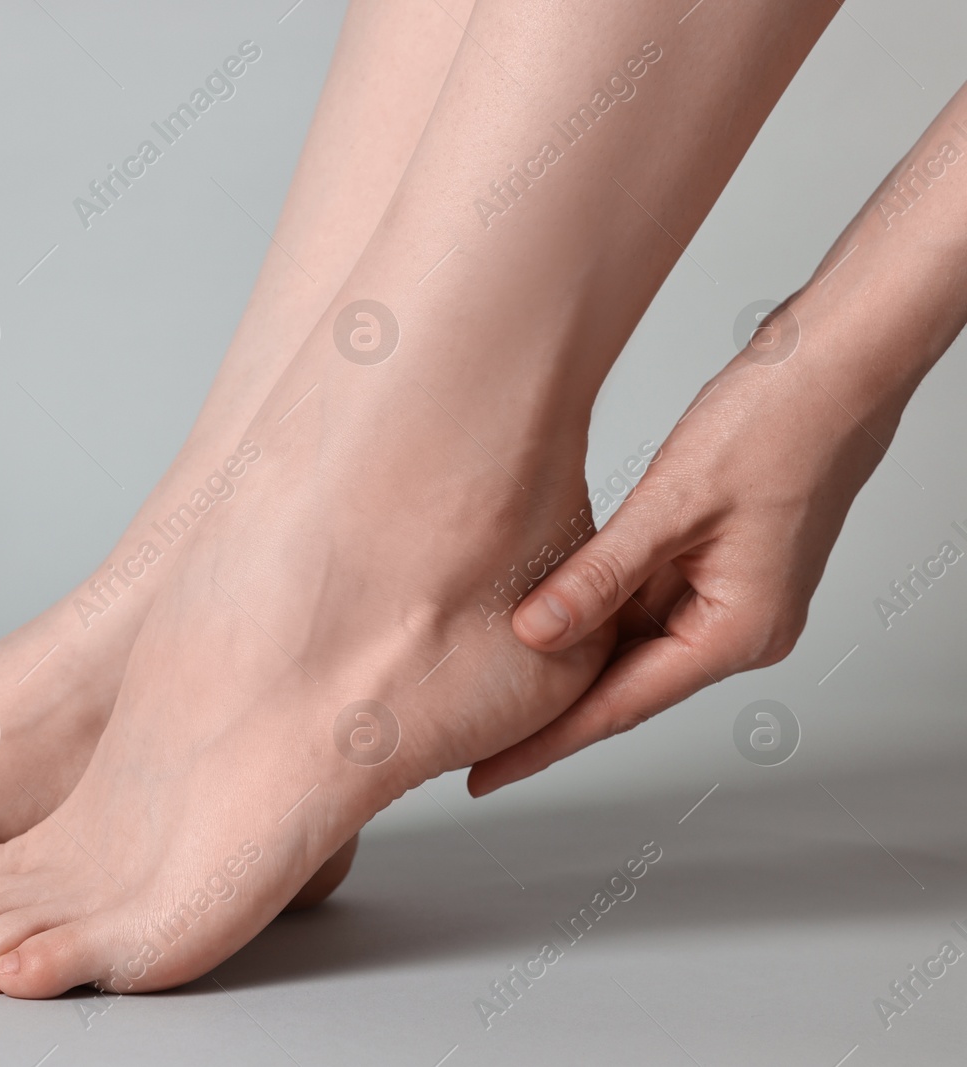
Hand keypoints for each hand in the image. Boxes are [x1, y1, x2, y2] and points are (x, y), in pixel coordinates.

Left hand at [468, 345, 900, 795]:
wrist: (834, 371)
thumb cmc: (773, 425)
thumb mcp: (670, 505)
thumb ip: (599, 576)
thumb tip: (536, 634)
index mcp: (736, 632)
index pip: (619, 707)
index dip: (546, 743)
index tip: (488, 774)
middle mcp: (739, 631)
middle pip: (624, 687)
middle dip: (550, 712)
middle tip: (472, 742)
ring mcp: (732, 602)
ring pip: (632, 646)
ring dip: (571, 662)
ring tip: (495, 687)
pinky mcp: (720, 570)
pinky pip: (644, 607)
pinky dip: (596, 614)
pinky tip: (545, 618)